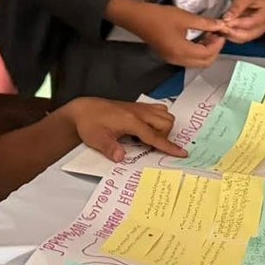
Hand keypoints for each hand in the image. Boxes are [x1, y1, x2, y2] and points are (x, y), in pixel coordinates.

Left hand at [62, 97, 187, 162]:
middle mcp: (138, 112)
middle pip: (166, 122)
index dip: (169, 146)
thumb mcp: (98, 139)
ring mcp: (138, 107)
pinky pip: (157, 109)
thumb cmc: (89, 124)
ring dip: (163, 126)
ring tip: (149, 137)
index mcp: (131, 121)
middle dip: (165, 136)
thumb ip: (111, 149)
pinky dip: (158, 119)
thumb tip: (121, 158)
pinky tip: (146, 127)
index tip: (182, 153)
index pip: (155, 136)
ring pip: (164, 114)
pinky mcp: (136, 106)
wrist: (83, 110)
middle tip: (150, 146)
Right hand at [108, 0, 225, 68]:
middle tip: (218, 35)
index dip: (218, 44)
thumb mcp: (184, 17)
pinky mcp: (169, 56)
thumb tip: (220, 24)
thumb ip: (204, 23)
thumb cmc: (160, 16)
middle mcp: (179, 60)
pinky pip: (189, 59)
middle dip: (214, 50)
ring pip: (197, 62)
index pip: (207, 54)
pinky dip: (197, 52)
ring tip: (210, 35)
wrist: (137, 18)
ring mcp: (173, 60)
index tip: (222, 32)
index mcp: (183, 51)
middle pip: (204, 63)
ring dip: (206, 52)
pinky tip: (199, 38)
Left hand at [219, 0, 264, 43]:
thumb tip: (226, 20)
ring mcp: (262, 27)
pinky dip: (234, 32)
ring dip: (232, 34)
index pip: (249, 25)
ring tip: (219, 30)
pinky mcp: (256, 26)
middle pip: (248, 35)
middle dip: (232, 33)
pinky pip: (244, 33)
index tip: (220, 24)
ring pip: (245, 37)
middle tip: (218, 29)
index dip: (234, 25)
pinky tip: (224, 29)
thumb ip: (236, 8)